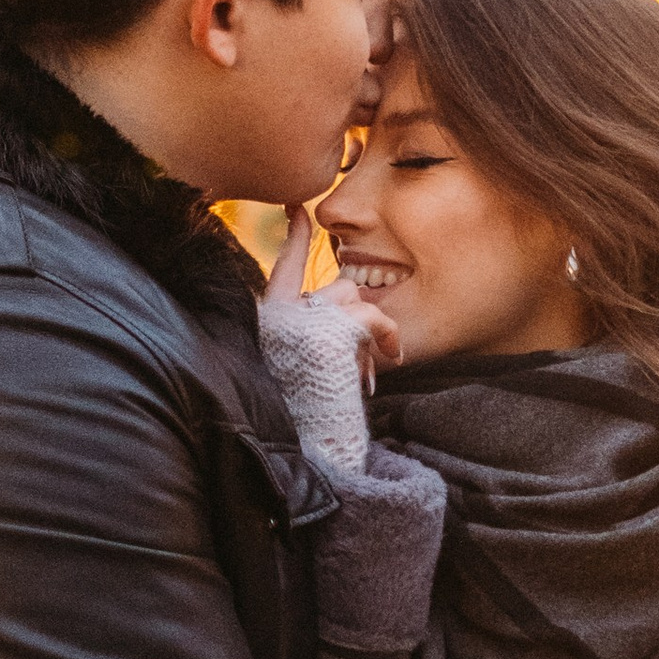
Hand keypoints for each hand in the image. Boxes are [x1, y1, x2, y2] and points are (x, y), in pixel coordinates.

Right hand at [259, 211, 399, 475]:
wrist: (303, 448)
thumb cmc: (303, 418)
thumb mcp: (298, 371)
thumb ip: (311, 340)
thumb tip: (349, 316)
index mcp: (267, 321)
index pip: (283, 266)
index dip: (294, 236)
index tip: (297, 210)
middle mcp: (279, 315)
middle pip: (337, 288)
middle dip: (357, 319)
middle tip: (365, 361)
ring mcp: (303, 319)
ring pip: (356, 300)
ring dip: (371, 332)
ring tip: (373, 368)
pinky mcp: (328, 331)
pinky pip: (372, 316)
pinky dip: (387, 336)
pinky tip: (391, 357)